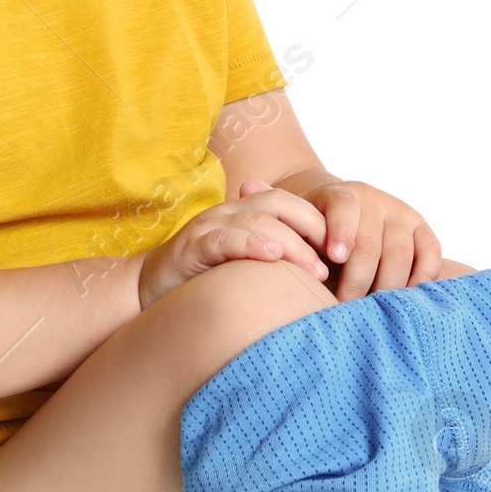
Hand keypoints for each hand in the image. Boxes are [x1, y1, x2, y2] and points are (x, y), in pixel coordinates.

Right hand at [136, 181, 331, 309]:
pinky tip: (272, 258)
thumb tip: (323, 275)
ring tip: (314, 269)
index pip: (288, 202)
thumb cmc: (203, 281)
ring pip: (258, 220)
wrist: (147, 289)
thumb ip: (274, 260)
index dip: (318, 221)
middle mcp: (229, 211)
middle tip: (335, 261)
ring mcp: (209, 225)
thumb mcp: (244, 266)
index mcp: (244, 212)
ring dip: (291, 244)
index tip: (342, 249)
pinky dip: (251, 245)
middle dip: (312, 228)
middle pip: (279, 203)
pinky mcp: (192, 246)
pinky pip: (225, 238)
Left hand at [282, 176, 444, 299]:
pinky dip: (420, 279)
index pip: (344, 207)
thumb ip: (272, 205)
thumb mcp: (293, 215)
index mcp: (343, 194)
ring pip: (400, 254)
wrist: (346, 221)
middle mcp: (377, 201)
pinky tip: (401, 301)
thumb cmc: (314, 229)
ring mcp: (403, 216)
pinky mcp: (425, 233)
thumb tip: (247, 185)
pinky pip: (430, 255)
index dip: (341, 231)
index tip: (333, 257)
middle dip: (356, 279)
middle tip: (340, 307)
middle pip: (371, 242)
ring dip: (384, 287)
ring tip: (366, 313)